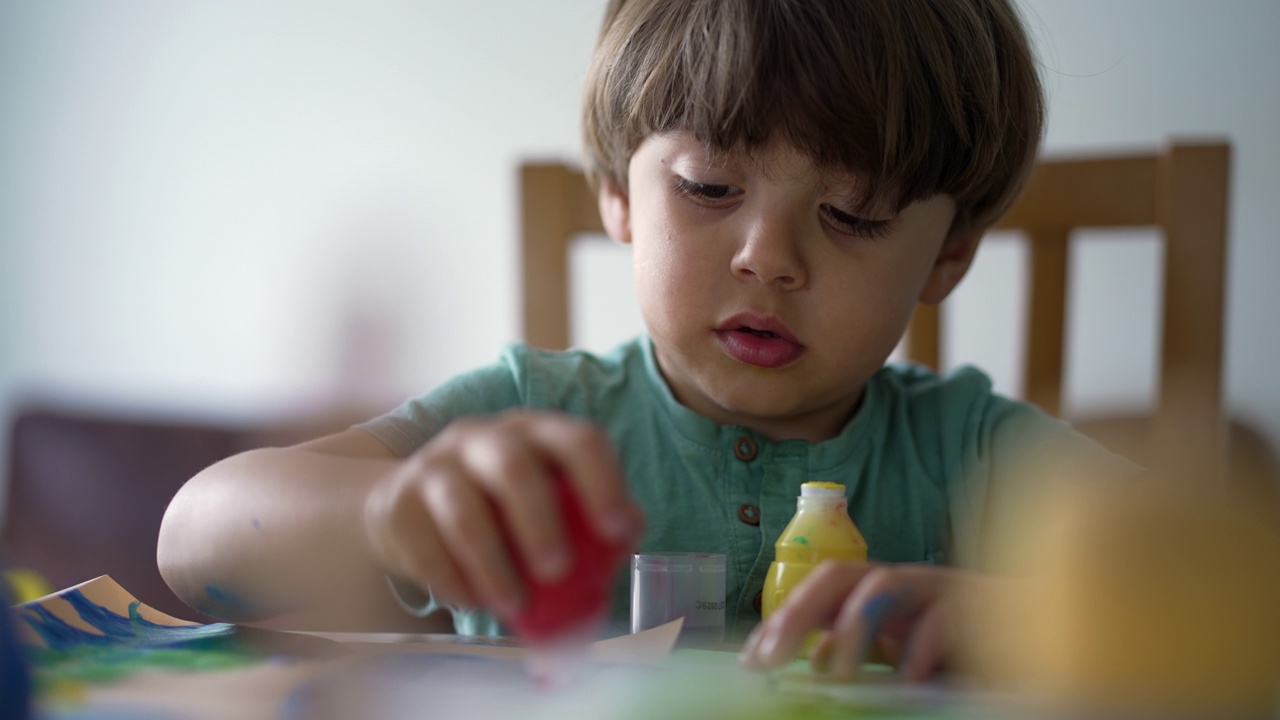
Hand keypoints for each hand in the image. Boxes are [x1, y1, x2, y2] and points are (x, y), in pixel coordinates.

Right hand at [362, 410, 644, 619]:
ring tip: (515, 606)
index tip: (617, 530)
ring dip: (494, 565)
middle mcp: (484, 437)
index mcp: (536, 432)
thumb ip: (591, 521)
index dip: (602, 482)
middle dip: (540, 522)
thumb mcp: (546, 501)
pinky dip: (454, 582)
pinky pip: (425, 546)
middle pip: (514, 467)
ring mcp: (435, 466)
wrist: (406, 508)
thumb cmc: (498, 509)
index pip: (578, 440)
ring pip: (463, 510)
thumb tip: (627, 537)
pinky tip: (473, 601)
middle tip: (558, 572)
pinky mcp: (397, 503)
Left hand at [739, 561, 959, 681]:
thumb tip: (814, 660)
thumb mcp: (898, 651)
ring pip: (885, 585)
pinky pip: (943, 618)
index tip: (752, 661)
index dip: (781, 621)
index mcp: (879, 591)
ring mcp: (938, 587)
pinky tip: (906, 680)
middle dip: (799, 611)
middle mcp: (903, 581)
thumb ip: (858, 651)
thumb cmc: (960, 644)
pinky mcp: (978, 607)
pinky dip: (919, 649)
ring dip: (855, 629)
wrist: (1038, 630)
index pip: (818, 592)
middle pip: (839, 575)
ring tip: (840, 677)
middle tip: (772, 658)